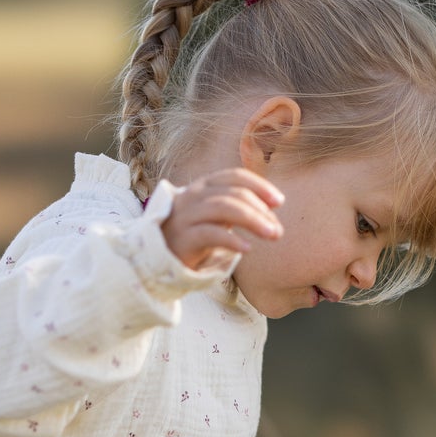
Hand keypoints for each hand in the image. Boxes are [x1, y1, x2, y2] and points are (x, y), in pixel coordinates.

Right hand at [160, 167, 284, 270]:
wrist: (156, 260)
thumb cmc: (190, 239)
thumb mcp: (213, 217)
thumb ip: (234, 208)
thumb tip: (270, 210)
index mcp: (202, 187)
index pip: (234, 176)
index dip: (259, 186)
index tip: (279, 202)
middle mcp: (193, 196)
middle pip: (233, 193)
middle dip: (260, 210)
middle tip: (278, 231)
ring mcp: (186, 216)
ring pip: (224, 208)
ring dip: (253, 221)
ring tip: (271, 235)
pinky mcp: (182, 239)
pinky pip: (211, 234)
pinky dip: (232, 240)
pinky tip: (247, 249)